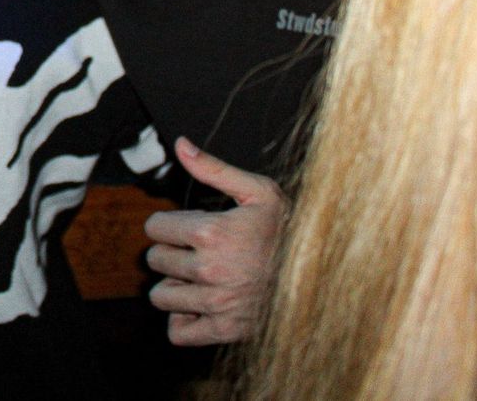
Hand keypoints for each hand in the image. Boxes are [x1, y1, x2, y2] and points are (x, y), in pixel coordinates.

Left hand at [143, 137, 285, 345]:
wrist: (322, 276)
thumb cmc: (288, 232)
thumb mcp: (257, 192)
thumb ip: (213, 168)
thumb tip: (180, 145)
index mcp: (211, 232)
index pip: (154, 228)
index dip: (168, 225)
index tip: (186, 229)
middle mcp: (209, 269)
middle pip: (155, 260)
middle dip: (170, 254)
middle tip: (195, 252)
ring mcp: (217, 302)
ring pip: (160, 295)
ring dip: (174, 286)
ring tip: (197, 278)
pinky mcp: (225, 329)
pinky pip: (178, 332)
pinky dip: (182, 320)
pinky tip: (199, 304)